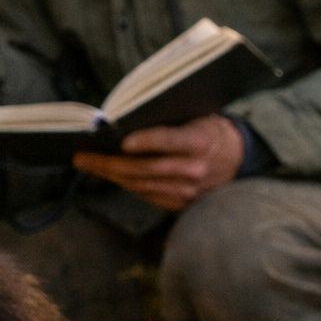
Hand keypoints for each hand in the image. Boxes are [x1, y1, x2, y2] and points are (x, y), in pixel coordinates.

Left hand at [73, 113, 243, 211]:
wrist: (237, 159)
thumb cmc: (208, 130)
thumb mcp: (195, 116)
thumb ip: (167, 120)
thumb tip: (126, 121)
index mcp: (200, 142)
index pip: (169, 141)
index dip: (146, 142)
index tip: (123, 142)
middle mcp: (195, 169)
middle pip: (146, 169)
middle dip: (109, 163)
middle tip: (82, 157)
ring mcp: (189, 191)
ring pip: (141, 185)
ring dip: (110, 175)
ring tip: (88, 165)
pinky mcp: (182, 204)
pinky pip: (147, 195)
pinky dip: (126, 184)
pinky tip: (109, 174)